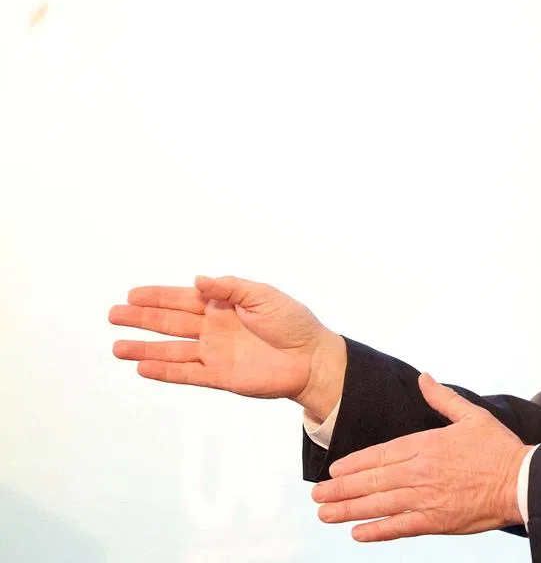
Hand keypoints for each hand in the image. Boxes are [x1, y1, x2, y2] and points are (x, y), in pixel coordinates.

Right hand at [110, 275, 345, 417]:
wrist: (312, 358)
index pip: (184, 299)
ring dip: (145, 348)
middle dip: (142, 318)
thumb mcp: (264, 296)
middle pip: (170, 322)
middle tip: (113, 315)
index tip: (132, 294)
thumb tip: (198, 280)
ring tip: (117, 347)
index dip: (158, 296)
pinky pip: (187, 373)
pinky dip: (165, 371)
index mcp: (224, 305)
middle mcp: (214, 329)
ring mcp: (215, 353)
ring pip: (172, 350)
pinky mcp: (220, 376)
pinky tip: (143, 367)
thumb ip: (230, 288)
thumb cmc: (293, 322)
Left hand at [312, 373, 530, 540]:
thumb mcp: (471, 415)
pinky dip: (376, 532)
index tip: (333, 470)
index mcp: (427, 444)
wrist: (522, 482)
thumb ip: (442, 398)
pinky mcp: (436, 521)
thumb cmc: (498, 448)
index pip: (380, 454)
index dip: (353, 464)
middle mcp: (420, 472)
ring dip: (348, 510)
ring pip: (378, 505)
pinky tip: (357, 533)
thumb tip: (423, 378)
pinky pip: (399, 528)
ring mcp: (426, 498)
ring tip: (325, 513)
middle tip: (316, 495)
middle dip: (340, 489)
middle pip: (371, 481)